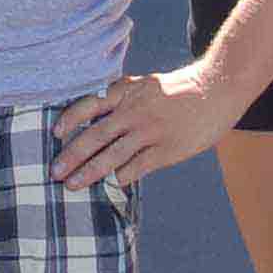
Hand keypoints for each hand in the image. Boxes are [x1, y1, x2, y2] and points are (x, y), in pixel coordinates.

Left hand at [56, 63, 241, 188]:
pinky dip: (121, 178)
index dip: (70, 119)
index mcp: (128, 91)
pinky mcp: (167, 148)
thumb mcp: (147, 85)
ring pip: (113, 154)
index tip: (54, 133)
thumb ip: (123, 99)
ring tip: (73, 185)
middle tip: (54, 171)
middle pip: (96, 134)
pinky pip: (137, 166)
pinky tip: (110, 187)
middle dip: (72, 155)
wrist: (217, 88)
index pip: (90, 103)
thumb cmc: (180, 90)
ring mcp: (151, 130)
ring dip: (90, 172)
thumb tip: (96, 118)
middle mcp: (135, 110)